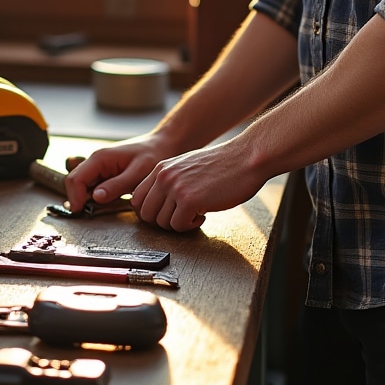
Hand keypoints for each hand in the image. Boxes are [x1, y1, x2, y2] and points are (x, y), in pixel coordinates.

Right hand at [63, 134, 171, 212]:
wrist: (162, 146)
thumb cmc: (153, 156)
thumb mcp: (138, 173)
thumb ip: (116, 185)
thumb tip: (96, 197)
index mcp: (100, 158)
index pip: (75, 179)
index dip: (75, 197)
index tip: (81, 212)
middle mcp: (95, 161)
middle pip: (73, 182)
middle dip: (76, 199)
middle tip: (86, 215)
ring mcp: (98, 167)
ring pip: (80, 185)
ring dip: (83, 198)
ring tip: (94, 211)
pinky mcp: (103, 173)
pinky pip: (90, 186)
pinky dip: (91, 196)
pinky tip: (102, 204)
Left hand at [131, 139, 264, 231]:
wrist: (247, 158)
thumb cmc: (223, 164)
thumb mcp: (187, 166)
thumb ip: (170, 180)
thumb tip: (160, 202)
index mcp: (161, 169)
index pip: (137, 198)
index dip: (150, 212)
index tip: (165, 214)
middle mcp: (164, 177)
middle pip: (145, 213)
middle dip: (162, 222)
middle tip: (180, 218)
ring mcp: (175, 188)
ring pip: (161, 222)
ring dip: (178, 224)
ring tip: (194, 214)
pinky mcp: (189, 200)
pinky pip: (178, 225)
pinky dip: (190, 226)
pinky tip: (202, 215)